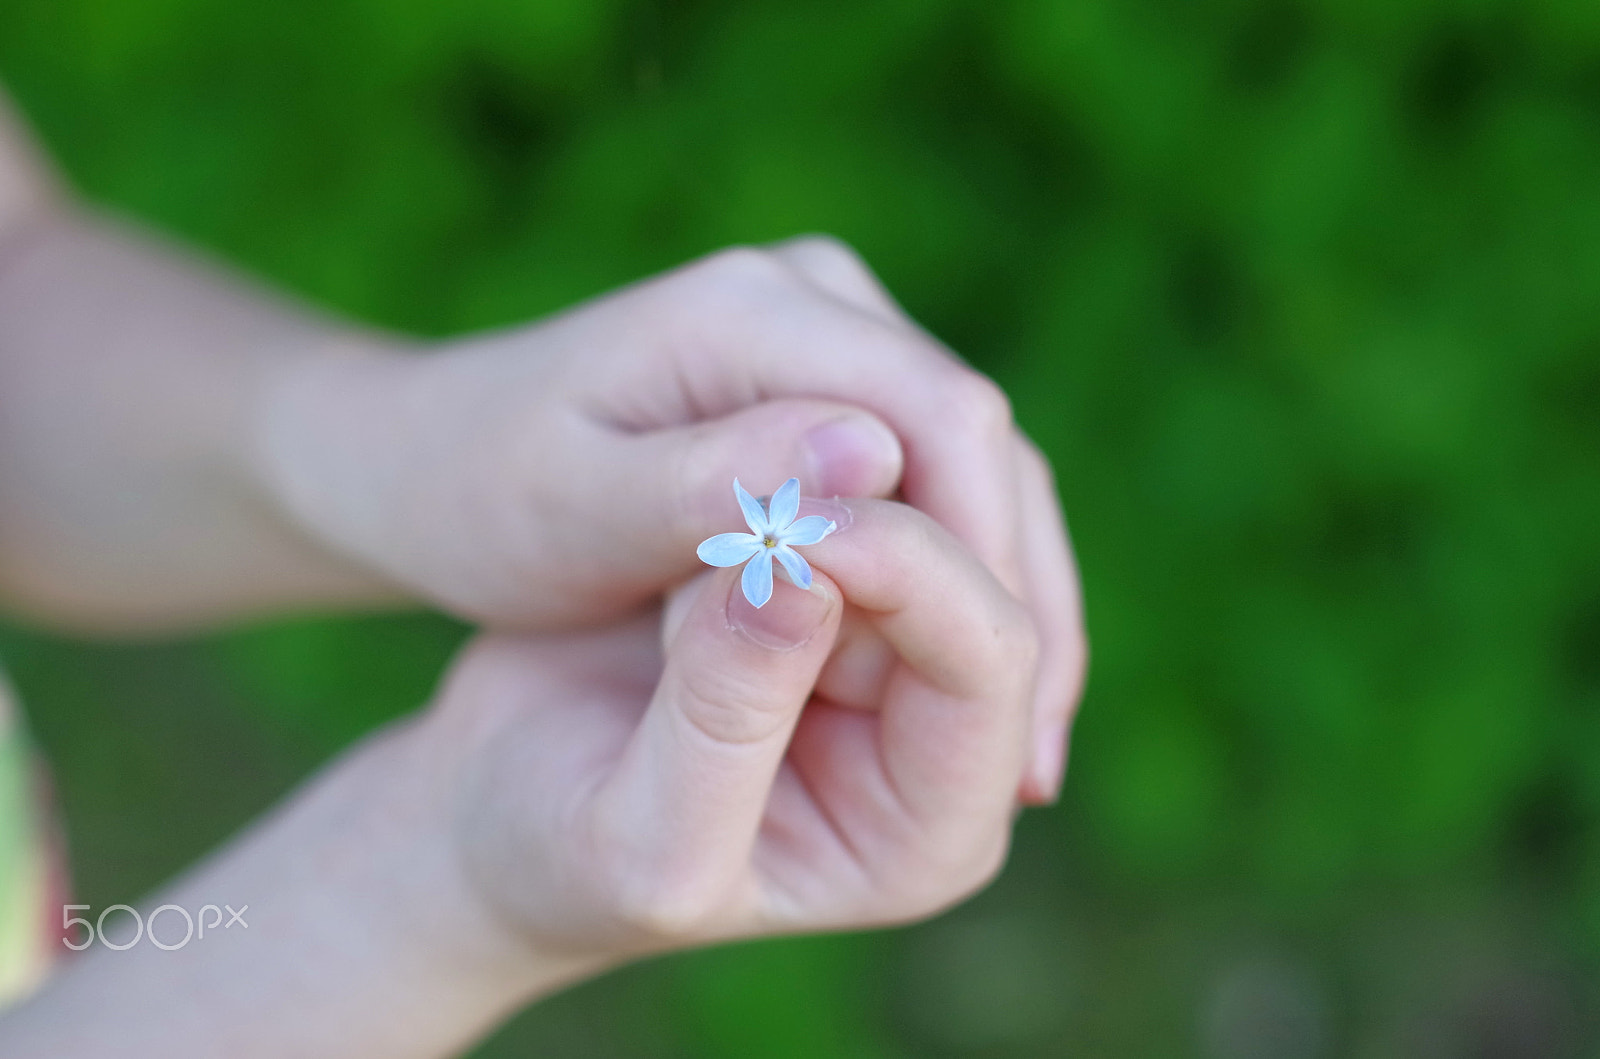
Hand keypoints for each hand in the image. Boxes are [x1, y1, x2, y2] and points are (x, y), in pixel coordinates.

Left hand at [254, 237, 1083, 799]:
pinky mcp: (820, 380)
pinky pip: (925, 479)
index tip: (1007, 709)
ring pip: (967, 465)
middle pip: (977, 440)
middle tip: (1029, 765)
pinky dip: (948, 580)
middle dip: (1010, 595)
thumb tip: (871, 456)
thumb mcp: (574, 510)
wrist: (422, 454)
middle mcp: (812, 296)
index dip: (990, 563)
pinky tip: (956, 684)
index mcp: (751, 312)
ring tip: (1015, 753)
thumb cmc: (475, 494)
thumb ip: (717, 484)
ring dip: (995, 597)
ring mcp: (823, 330)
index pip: (942, 417)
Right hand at [427, 496, 1047, 961]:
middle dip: (849, 530)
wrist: (498, 807)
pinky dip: (763, 492)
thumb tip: (802, 573)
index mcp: (937, 827)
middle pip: (973, 566)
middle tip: (707, 546)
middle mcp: (945, 738)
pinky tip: (677, 562)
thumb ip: (727, 719)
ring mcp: (893, 659)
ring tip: (670, 602)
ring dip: (795, 510)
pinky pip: (842, 491)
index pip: (992, 660)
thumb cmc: (559, 858)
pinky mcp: (833, 590)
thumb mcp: (639, 839)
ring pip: (909, 509)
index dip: (906, 564)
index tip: (779, 518)